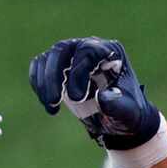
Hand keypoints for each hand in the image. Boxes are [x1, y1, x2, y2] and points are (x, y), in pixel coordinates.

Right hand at [29, 38, 163, 152]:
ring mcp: (72, 55)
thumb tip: (102, 98)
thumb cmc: (128, 114)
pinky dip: (38, 83)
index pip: (88, 51)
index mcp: (111, 52)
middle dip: (54, 75)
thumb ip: (117, 106)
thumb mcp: (128, 113)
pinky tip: (48, 104)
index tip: (76, 97)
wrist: (119, 120)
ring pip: (48, 57)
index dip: (78, 72)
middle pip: (63, 49)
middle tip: (54, 101)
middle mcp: (90, 47)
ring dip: (44, 81)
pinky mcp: (59, 66)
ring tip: (51, 106)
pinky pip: (40, 66)